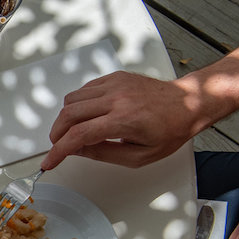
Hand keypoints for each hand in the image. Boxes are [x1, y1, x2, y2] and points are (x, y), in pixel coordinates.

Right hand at [41, 71, 210, 169]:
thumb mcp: (139, 155)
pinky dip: (78, 104)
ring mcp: (115, 84)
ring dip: (66, 118)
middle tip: (59, 145)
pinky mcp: (114, 77)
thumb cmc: (170, 129)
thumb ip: (104, 153)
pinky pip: (84, 89)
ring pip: (72, 100)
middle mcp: (117, 98)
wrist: (189, 103)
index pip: (79, 135)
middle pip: (69, 114)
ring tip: (74, 130)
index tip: (49, 161)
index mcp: (125, 120)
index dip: (59, 151)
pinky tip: (87, 114)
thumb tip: (77, 150)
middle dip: (57, 134)